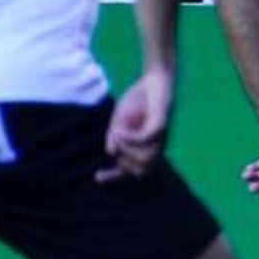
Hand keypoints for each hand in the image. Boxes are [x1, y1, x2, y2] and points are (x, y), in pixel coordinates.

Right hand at [98, 66, 174, 182]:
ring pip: (145, 159)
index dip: (113, 178)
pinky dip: (130, 138)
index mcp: (144, 150)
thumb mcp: (119, 121)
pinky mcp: (161, 125)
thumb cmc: (136, 103)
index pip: (132, 173)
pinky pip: (145, 140)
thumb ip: (114, 138)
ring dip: (126, 149)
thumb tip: (111, 153)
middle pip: (140, 171)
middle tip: (114, 142)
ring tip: (117, 132)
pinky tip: (118, 129)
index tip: (96, 177)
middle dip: (123, 162)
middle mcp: (155, 148)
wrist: (152, 81)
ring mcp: (161, 138)